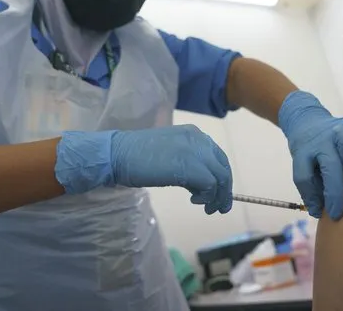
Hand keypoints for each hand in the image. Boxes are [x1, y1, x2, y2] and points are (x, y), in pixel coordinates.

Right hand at [54, 126, 232, 213]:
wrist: (119, 155)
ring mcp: (195, 152)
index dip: (221, 177)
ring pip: (220, 178)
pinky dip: (207, 196)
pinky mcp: (190, 167)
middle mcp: (199, 140)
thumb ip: (188, 163)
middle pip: (222, 167)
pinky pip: (210, 185)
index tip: (217, 193)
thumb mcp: (170, 154)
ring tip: (207, 208)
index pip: (217, 157)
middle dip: (224, 190)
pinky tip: (195, 201)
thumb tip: (201, 184)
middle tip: (218, 207)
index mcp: (194, 134)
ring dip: (217, 196)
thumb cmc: (138, 156)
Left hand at [278, 91, 342, 219]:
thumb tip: (319, 212)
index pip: (304, 177)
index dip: (314, 198)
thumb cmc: (310, 152)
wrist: (306, 121)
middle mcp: (320, 142)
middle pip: (331, 163)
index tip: (328, 214)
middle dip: (337, 187)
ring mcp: (335, 129)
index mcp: (303, 153)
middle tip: (342, 201)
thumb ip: (311, 188)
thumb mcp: (303, 167)